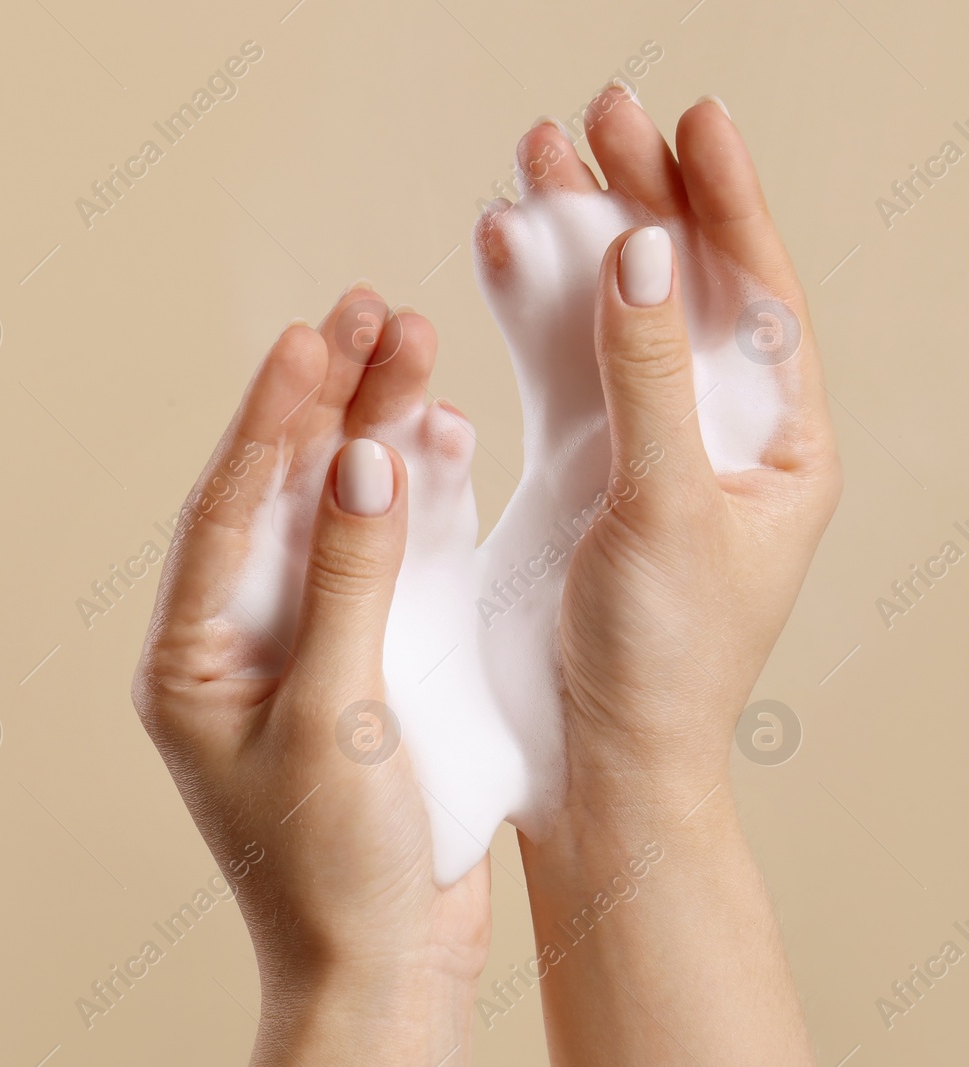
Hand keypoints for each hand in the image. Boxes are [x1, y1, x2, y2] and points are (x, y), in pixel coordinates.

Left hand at [133, 296, 488, 1064]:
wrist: (385, 968)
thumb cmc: (334, 866)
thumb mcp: (336, 715)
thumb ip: (350, 582)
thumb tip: (359, 461)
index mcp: (191, 658)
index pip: (224, 511)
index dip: (268, 419)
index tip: (310, 338)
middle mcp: (236, 641)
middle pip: (278, 495)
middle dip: (322, 405)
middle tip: (367, 312)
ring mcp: (300, 647)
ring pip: (332, 515)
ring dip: (369, 433)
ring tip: (408, 343)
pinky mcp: (360, 661)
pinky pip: (380, 559)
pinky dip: (411, 500)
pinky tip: (438, 435)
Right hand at [512, 90, 837, 1065]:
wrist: (588, 759)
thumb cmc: (659, 660)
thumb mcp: (666, 509)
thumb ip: (654, 378)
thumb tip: (647, 252)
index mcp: (779, 447)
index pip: (761, 296)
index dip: (727, 203)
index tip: (693, 121)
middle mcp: (714, 435)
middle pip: (681, 287)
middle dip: (642, 197)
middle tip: (599, 114)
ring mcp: (638, 446)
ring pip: (608, 315)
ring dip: (574, 237)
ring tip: (537, 159)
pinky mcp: (571, 470)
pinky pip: (552, 366)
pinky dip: (523, 307)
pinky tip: (496, 249)